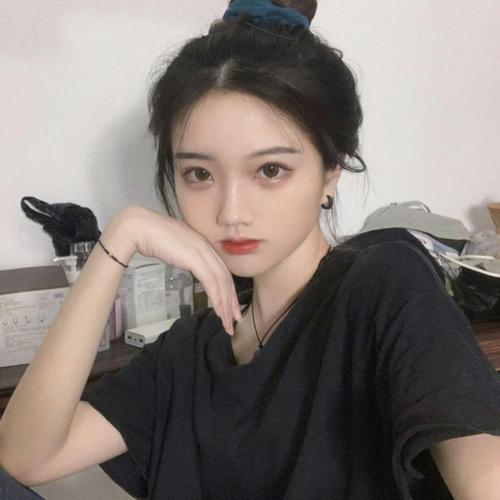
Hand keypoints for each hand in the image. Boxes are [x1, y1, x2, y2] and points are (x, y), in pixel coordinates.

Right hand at [119, 205, 241, 335]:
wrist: (140, 228)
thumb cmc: (152, 236)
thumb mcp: (176, 247)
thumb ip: (186, 255)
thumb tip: (188, 263)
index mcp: (203, 244)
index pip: (222, 270)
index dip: (228, 289)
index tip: (231, 306)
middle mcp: (206, 247)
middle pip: (226, 277)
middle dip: (232, 300)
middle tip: (235, 319)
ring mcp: (202, 251)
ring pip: (221, 282)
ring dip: (226, 304)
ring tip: (227, 321)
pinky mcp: (195, 258)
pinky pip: (211, 282)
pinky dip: (217, 298)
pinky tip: (218, 311)